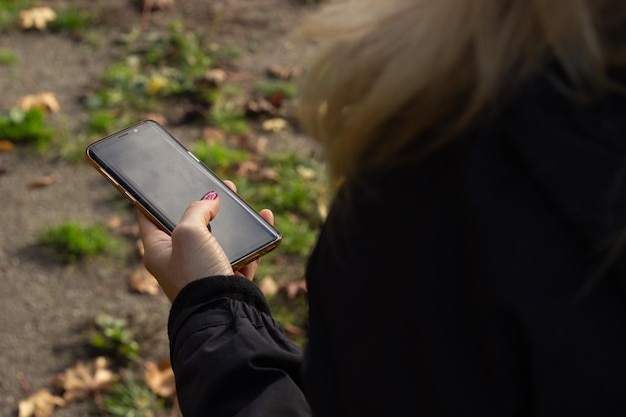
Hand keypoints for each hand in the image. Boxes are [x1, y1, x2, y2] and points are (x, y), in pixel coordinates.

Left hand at [137, 180, 273, 301]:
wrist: (222, 312)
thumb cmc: (196, 273)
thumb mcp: (188, 232)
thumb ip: (196, 209)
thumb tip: (210, 200)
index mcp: (157, 251)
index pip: (149, 217)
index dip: (155, 198)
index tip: (165, 183)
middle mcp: (178, 262)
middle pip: (191, 226)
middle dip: (205, 205)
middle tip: (218, 188)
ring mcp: (204, 271)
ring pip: (219, 239)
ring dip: (232, 221)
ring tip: (243, 203)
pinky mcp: (228, 280)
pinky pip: (242, 255)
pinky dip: (253, 240)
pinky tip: (265, 221)